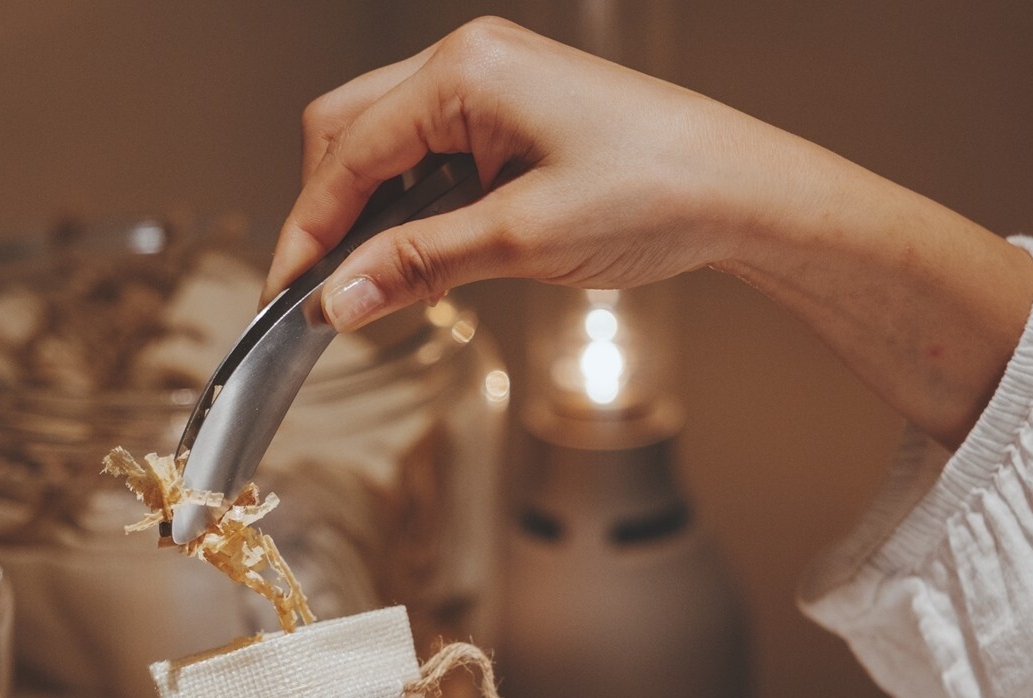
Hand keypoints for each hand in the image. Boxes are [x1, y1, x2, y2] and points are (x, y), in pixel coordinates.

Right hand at [268, 16, 760, 327]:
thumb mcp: (522, 241)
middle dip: (327, 210)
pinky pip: (427, 149)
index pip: (346, 153)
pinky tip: (419, 250)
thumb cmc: (659, 194)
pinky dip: (409, 202)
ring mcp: (490, 82)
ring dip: (369, 209)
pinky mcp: (510, 112)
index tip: (287, 296)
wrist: (745, 193)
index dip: (308, 230)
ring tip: (375, 279)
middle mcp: (470, 61)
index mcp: (466, 73)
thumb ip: (417, 266)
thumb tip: (337, 299)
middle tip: (323, 290)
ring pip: (383, 140)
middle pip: (347, 130)